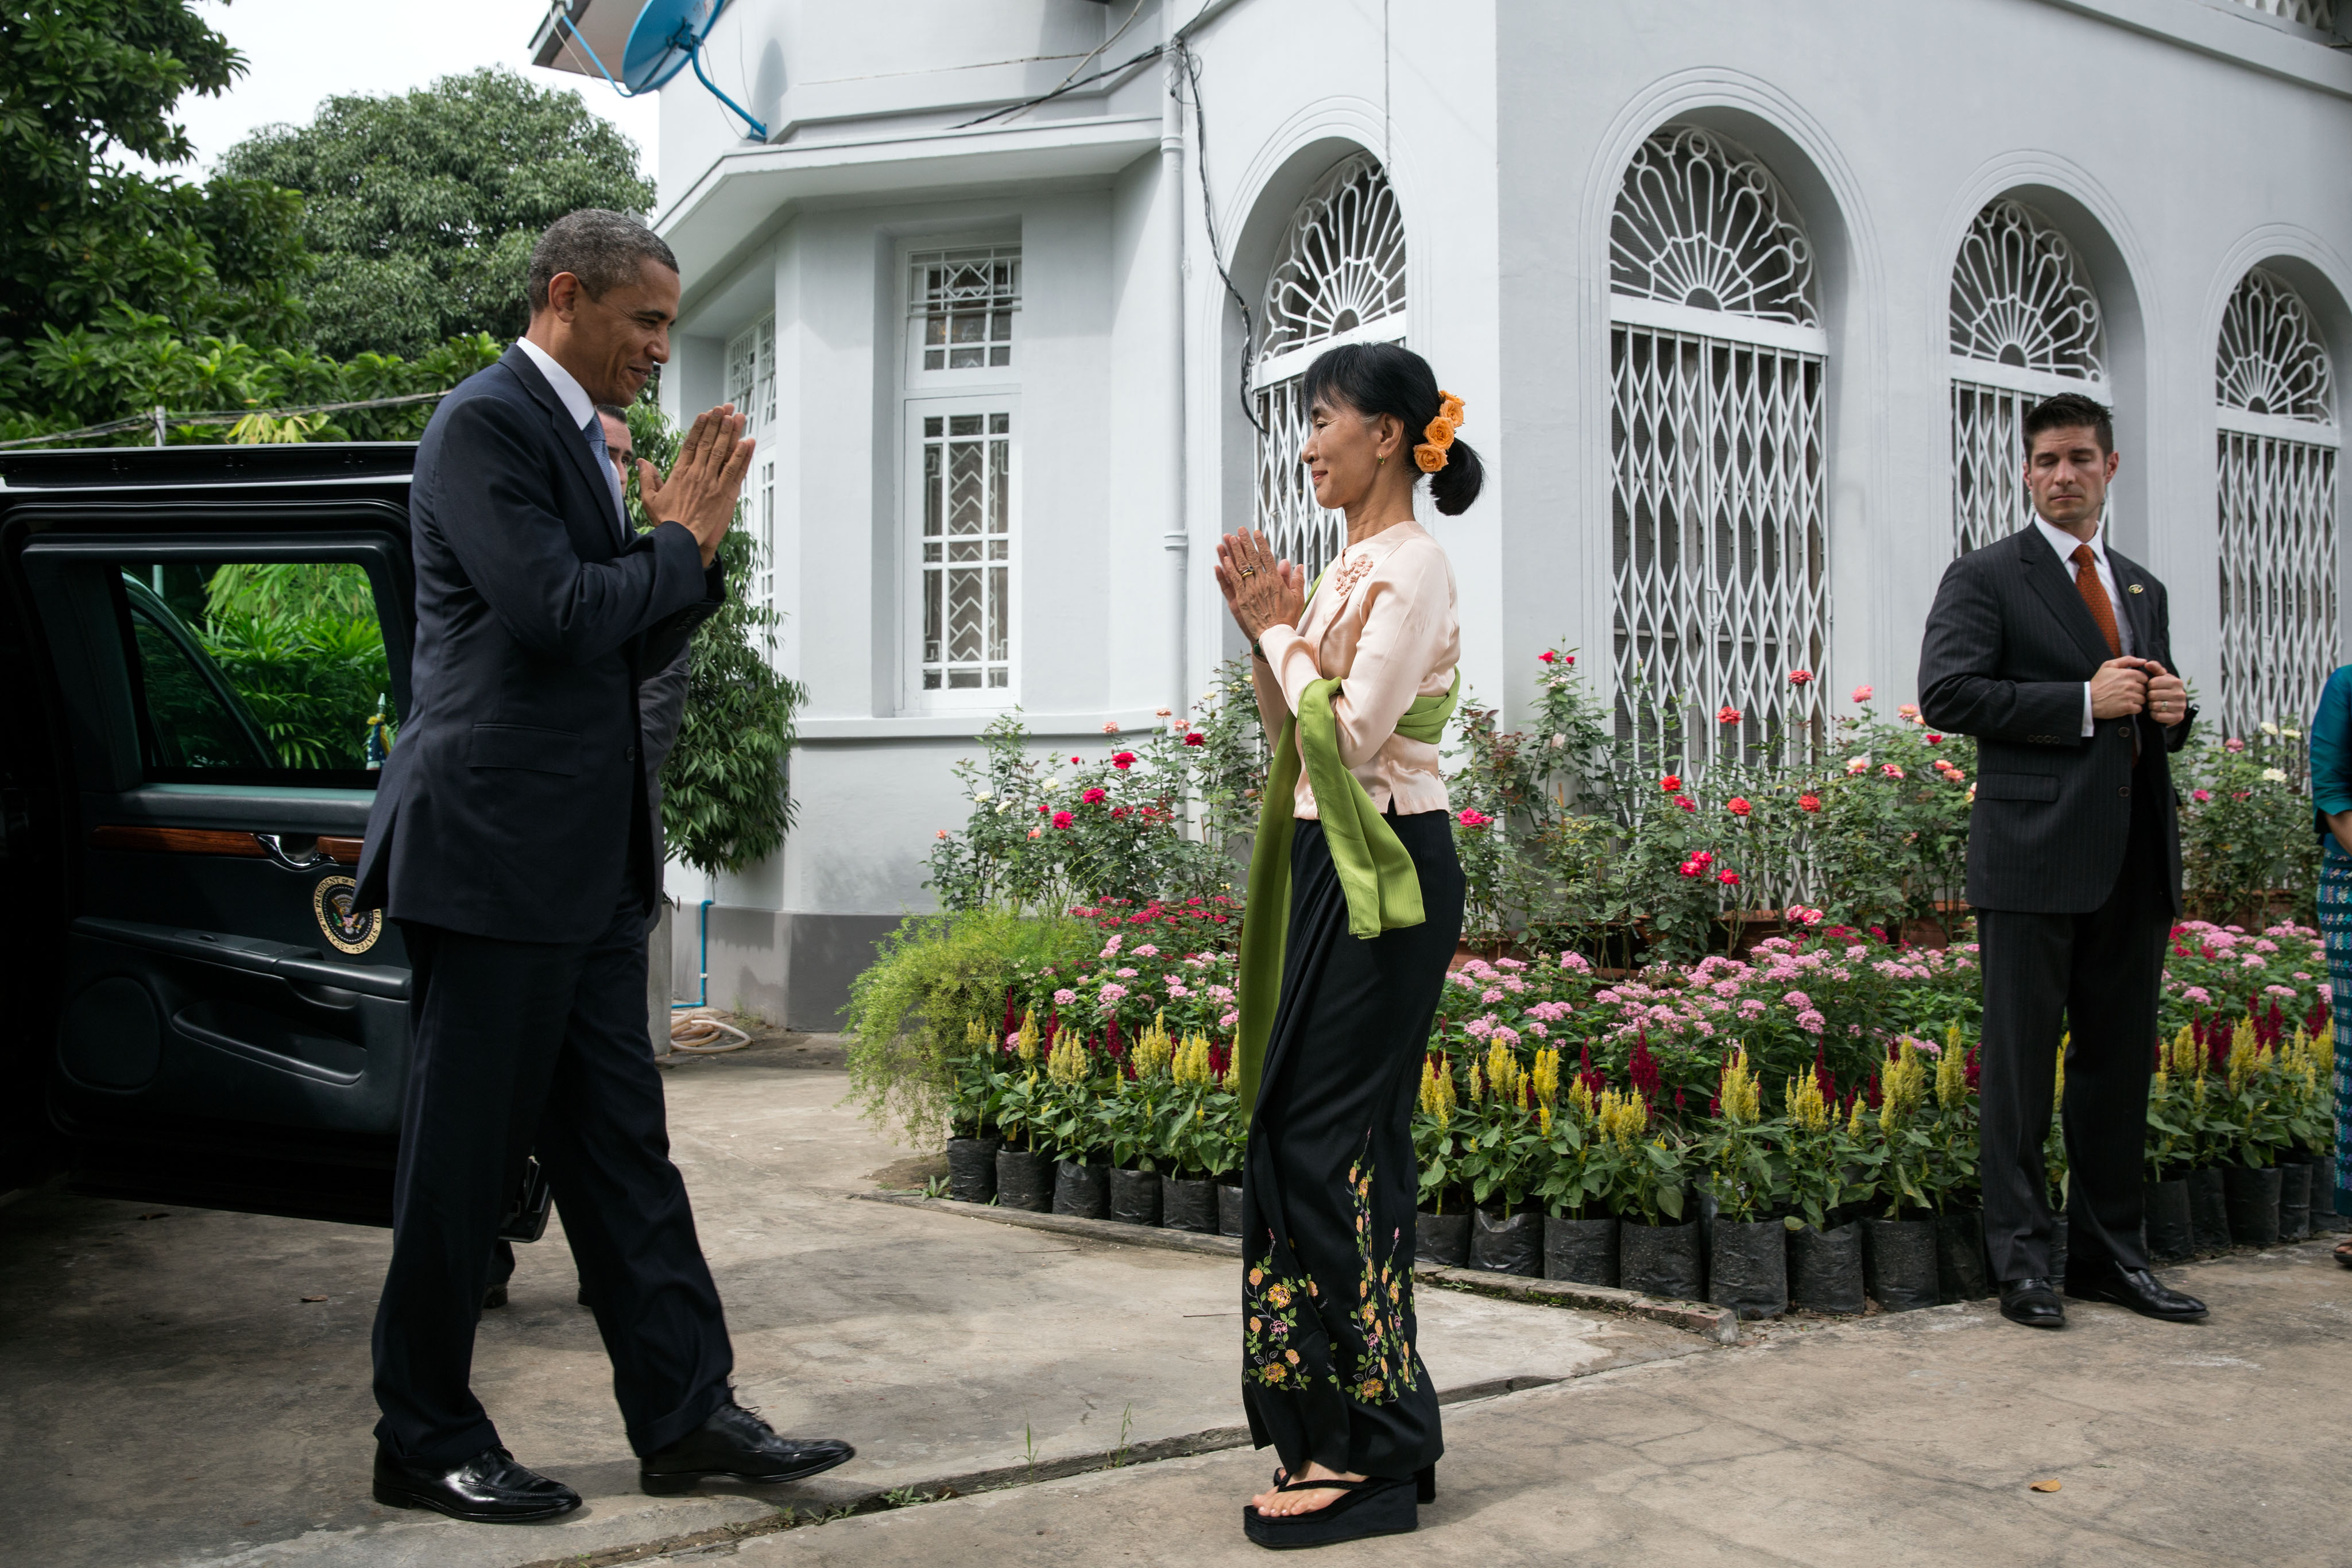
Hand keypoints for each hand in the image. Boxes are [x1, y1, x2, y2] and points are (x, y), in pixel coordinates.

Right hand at [638, 404, 753, 568]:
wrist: (679, 538)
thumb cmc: (665, 521)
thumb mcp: (650, 498)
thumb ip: (647, 478)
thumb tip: (641, 461)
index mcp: (679, 472)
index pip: (690, 443)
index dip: (699, 427)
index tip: (705, 413)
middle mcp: (695, 473)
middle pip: (707, 442)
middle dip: (716, 423)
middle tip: (724, 407)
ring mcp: (709, 482)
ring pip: (721, 452)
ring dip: (730, 433)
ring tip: (737, 416)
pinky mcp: (721, 493)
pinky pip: (733, 471)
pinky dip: (741, 456)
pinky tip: (747, 442)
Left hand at [1213, 529, 1305, 643]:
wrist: (1276, 635)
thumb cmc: (1287, 618)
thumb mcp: (1297, 598)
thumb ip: (1296, 580)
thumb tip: (1297, 565)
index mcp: (1276, 581)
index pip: (1267, 557)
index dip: (1261, 543)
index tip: (1256, 532)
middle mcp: (1262, 583)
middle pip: (1252, 558)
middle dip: (1245, 542)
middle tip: (1240, 530)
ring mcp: (1251, 591)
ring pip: (1241, 567)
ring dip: (1235, 552)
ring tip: (1229, 539)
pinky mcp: (1241, 600)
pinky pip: (1233, 581)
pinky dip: (1228, 570)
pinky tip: (1223, 560)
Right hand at [2088, 657, 2148, 719]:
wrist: (2088, 699)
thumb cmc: (2098, 682)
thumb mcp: (2108, 666)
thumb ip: (2127, 660)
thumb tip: (2144, 661)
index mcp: (2128, 674)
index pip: (2144, 678)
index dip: (2138, 681)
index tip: (2130, 684)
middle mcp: (2130, 685)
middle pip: (2144, 689)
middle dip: (2137, 691)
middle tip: (2126, 693)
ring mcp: (2129, 696)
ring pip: (2143, 699)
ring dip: (2136, 700)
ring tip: (2125, 700)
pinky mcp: (2127, 708)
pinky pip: (2139, 709)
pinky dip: (2133, 709)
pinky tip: (2125, 706)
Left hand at [2143, 666, 2187, 726]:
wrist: (2174, 708)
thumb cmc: (2164, 690)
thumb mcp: (2161, 678)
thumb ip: (2155, 669)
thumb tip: (2147, 663)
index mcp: (2176, 682)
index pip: (2152, 683)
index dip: (2149, 686)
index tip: (2153, 688)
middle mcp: (2181, 693)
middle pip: (2152, 695)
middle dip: (2149, 697)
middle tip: (2153, 698)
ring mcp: (2180, 706)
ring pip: (2154, 706)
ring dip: (2151, 706)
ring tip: (2155, 704)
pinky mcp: (2178, 717)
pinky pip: (2158, 716)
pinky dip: (2154, 714)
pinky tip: (2157, 712)